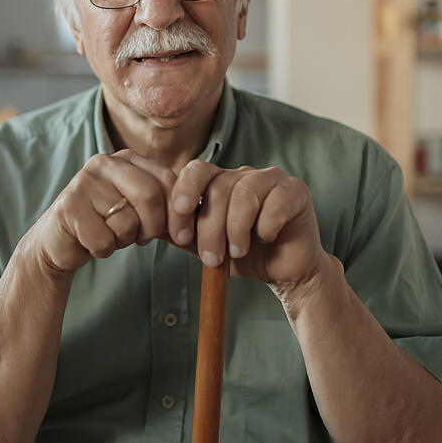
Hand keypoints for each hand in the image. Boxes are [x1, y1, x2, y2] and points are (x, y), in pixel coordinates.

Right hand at [23, 150, 176, 274]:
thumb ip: (171, 209)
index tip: (182, 237)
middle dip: (152, 227)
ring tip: (109, 235)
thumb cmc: (107, 224)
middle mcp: (104, 163)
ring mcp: (83, 183)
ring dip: (123, 240)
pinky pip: (103, 239)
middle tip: (141, 239)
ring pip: (127, 222)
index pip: (168, 180)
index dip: (180, 213)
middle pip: (150, 196)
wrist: (60, 241)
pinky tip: (90, 241)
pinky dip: (102, 249)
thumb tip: (209, 216)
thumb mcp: (142, 212)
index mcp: (127, 159)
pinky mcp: (68, 207)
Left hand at [165, 160, 325, 290]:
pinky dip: (266, 226)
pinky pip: (275, 202)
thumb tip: (145, 224)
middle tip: (211, 258)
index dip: (184, 197)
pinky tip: (265, 238)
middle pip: (218, 188)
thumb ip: (179, 232)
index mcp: (218, 181)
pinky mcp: (295, 191)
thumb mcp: (203, 245)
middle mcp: (243, 174)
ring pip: (244, 194)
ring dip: (236, 230)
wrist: (282, 271)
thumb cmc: (242, 255)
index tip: (180, 234)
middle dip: (210, 228)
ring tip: (236, 253)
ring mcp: (271, 179)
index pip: (195, 171)